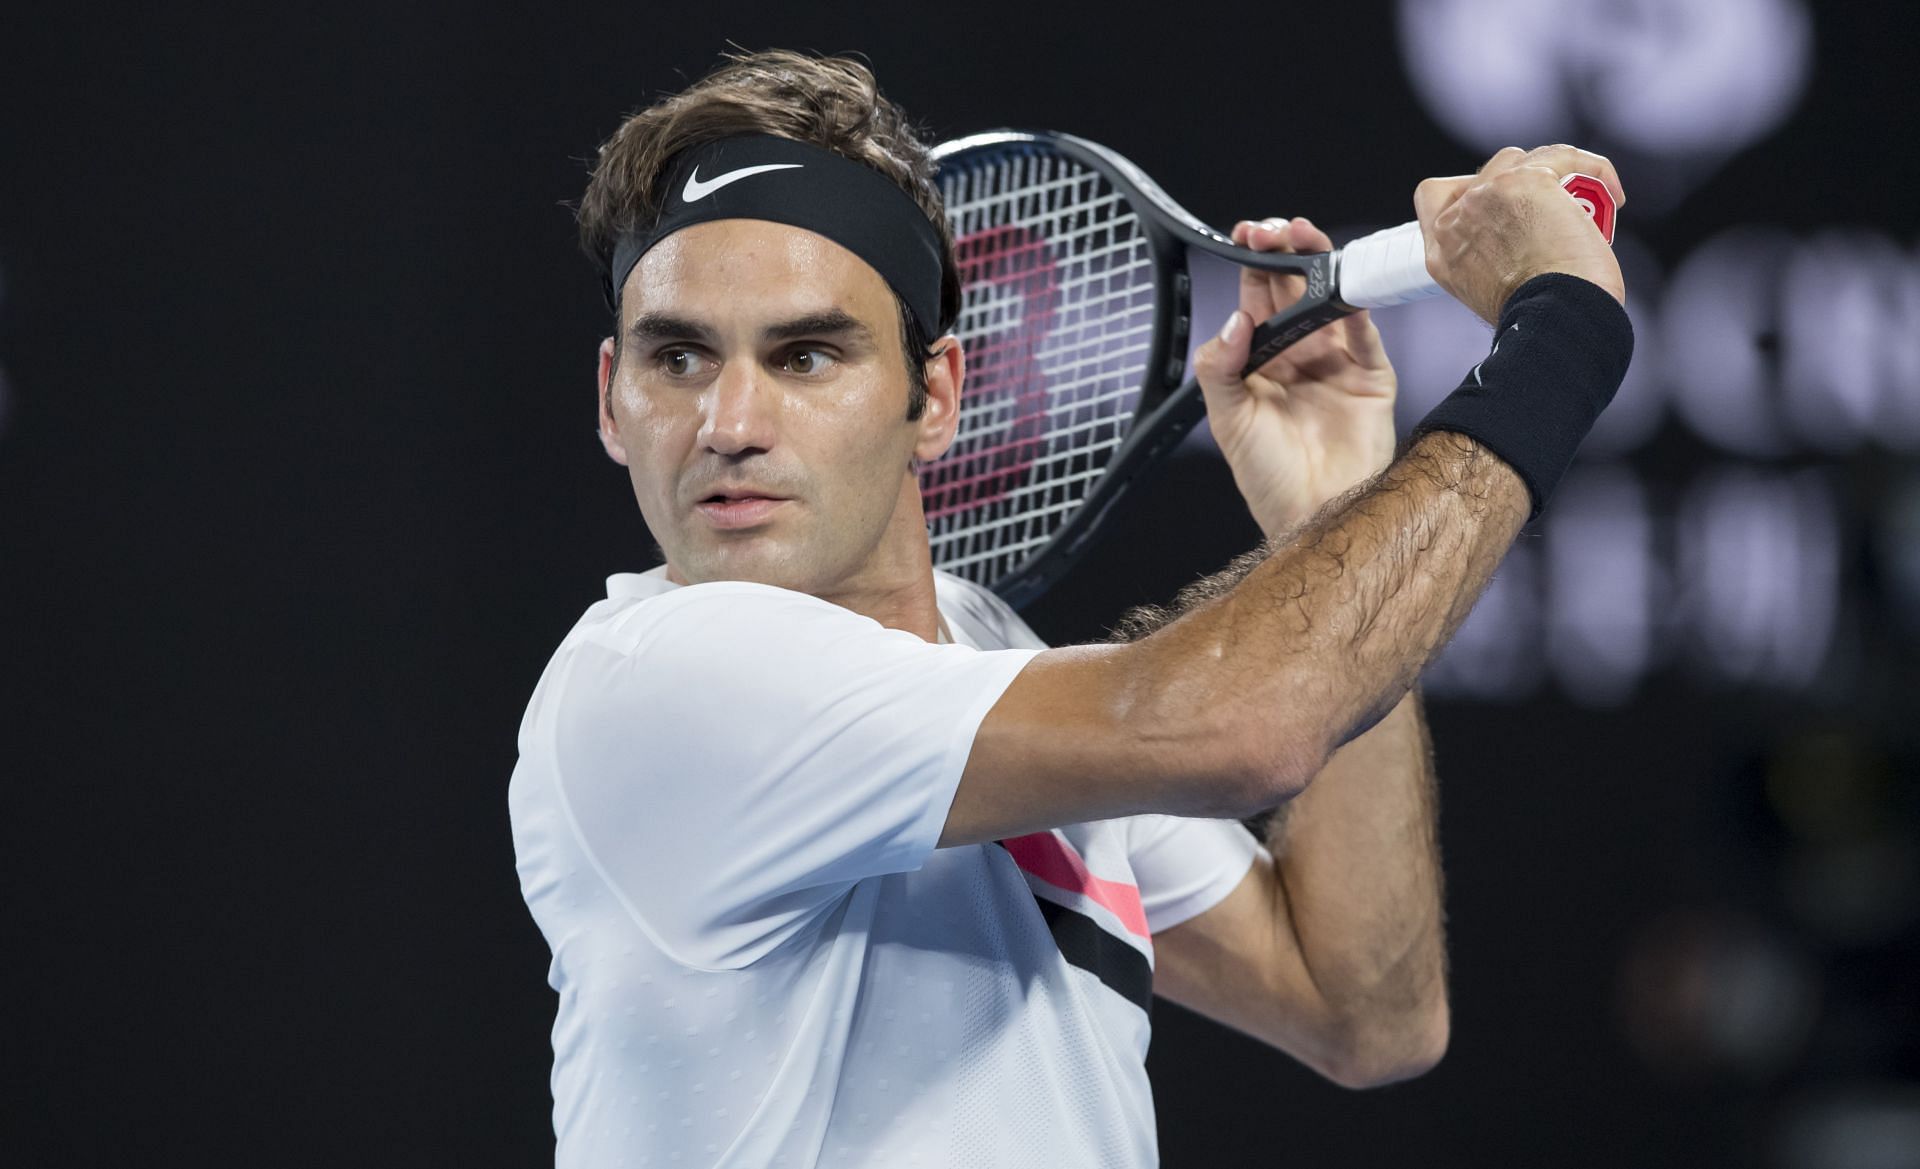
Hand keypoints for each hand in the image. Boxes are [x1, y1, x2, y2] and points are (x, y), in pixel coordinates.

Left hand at [1191, 217, 1398, 536]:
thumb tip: (1235, 319)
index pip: (1256, 297)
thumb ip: (1221, 368)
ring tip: (1302, 237)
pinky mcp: (1371, 375)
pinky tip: (1339, 283)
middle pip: (1293, 287)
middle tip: (1273, 229)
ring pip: (1329, 298)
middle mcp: (1299, 353)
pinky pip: (1364, 330)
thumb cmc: (1268, 478)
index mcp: (1260, 360)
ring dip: (1318, 264)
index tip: (1244, 235)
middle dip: (1283, 251)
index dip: (1252, 263)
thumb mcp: (1228, 421)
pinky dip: (1353, 304)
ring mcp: (1337, 361)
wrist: (1315, 517)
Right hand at [1414, 145, 1626, 323]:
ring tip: (1585, 205)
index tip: (1498, 208)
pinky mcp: (1528, 181)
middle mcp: (1457, 219)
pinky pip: (1564, 157)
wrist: (1556, 320)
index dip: (1467, 193)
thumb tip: (1524, 240)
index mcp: (1441, 252)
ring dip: (1554, 173)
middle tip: (1549, 213)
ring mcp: (1489, 195)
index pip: (1435, 196)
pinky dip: (1594, 171)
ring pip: (1523, 160)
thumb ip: (1488, 257)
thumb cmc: (1537, 319)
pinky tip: (1612, 195)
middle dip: (1519, 184)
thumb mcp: (1488, 292)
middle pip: (1486, 172)